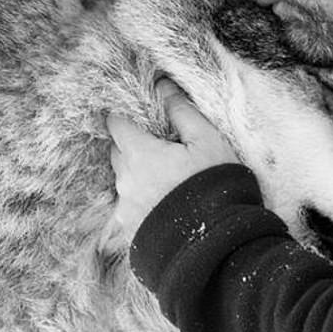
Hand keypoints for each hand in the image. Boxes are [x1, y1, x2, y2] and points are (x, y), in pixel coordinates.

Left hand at [106, 79, 237, 237]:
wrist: (216, 247)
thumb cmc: (214, 187)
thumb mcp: (207, 141)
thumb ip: (181, 110)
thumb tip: (162, 84)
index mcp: (139, 154)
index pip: (116, 123)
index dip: (126, 115)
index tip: (142, 116)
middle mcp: (125, 181)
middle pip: (119, 152)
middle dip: (134, 145)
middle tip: (163, 148)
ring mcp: (126, 210)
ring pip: (126, 181)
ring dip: (141, 176)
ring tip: (170, 181)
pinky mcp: (132, 233)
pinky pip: (132, 208)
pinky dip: (145, 203)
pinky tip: (168, 206)